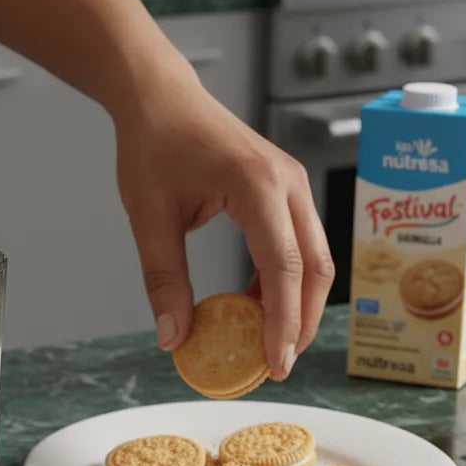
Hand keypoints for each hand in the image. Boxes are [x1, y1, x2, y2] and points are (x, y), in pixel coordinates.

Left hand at [114, 69, 334, 380]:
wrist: (161, 98)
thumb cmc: (154, 146)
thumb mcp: (149, 218)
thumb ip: (163, 280)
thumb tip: (173, 339)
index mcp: (258, 187)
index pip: (284, 269)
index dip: (282, 324)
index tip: (274, 366)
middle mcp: (288, 183)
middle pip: (316, 268)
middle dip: (301, 323)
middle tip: (277, 367)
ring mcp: (292, 184)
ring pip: (314, 259)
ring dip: (296, 305)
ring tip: (268, 344)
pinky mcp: (285, 190)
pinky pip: (298, 244)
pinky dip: (284, 281)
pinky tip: (255, 305)